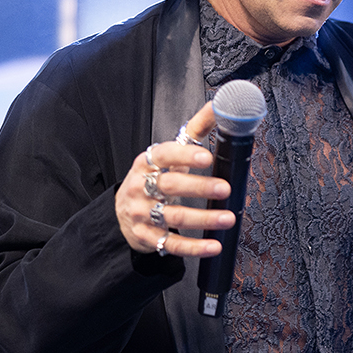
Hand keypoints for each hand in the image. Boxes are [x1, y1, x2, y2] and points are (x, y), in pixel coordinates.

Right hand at [116, 100, 235, 257]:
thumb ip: (195, 130)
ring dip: (202, 219)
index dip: (185, 155)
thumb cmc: (153, 177)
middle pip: (170, 186)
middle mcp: (141, 187)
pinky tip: (214, 246)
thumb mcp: (169, 154)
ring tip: (228, 218)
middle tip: (225, 188)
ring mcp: (142, 214)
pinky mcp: (147, 238)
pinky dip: (194, 248)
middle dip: (198, 187)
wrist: (125, 212)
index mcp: (148, 163)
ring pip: (173, 217)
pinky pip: (171, 244)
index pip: (165, 155)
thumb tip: (220, 105)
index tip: (207, 156)